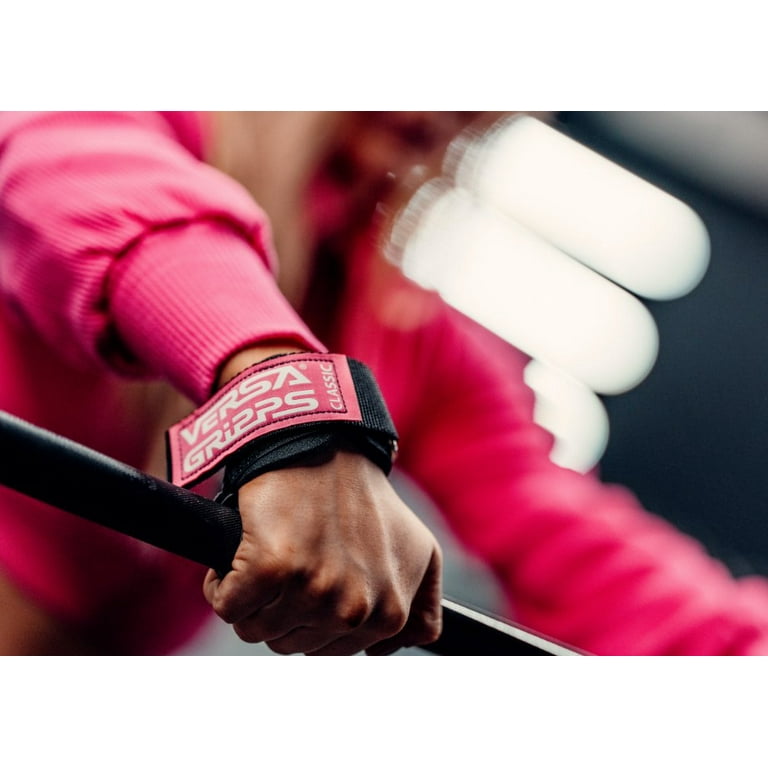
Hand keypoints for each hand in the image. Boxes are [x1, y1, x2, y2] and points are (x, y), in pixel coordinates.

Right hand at [202, 450, 442, 654]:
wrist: (325, 444)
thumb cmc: (363, 498)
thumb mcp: (418, 550)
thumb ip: (425, 607)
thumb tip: (403, 644)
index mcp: (389, 614)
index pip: (326, 651)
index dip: (310, 614)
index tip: (314, 574)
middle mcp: (354, 609)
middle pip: (289, 643)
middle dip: (282, 607)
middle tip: (295, 558)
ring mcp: (313, 591)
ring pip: (255, 628)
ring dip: (252, 597)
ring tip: (273, 551)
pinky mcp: (271, 569)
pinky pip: (228, 605)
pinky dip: (223, 583)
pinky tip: (245, 551)